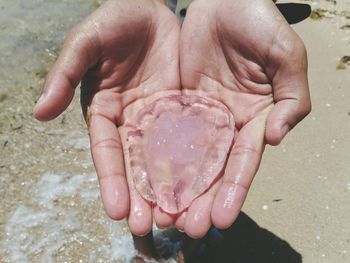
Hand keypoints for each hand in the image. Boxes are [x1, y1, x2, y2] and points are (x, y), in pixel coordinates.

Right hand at [34, 0, 180, 234]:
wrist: (152, 9)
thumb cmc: (115, 21)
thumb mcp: (86, 43)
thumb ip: (65, 74)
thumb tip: (39, 112)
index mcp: (106, 112)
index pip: (107, 152)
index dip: (111, 180)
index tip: (116, 210)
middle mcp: (133, 122)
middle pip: (136, 165)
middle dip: (140, 196)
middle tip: (147, 227)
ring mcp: (161, 118)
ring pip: (165, 160)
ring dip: (169, 189)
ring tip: (176, 218)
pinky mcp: (186, 110)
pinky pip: (193, 138)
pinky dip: (196, 163)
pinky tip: (203, 186)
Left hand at [176, 0, 310, 236]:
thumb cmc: (259, 21)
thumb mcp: (286, 55)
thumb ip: (292, 97)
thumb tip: (275, 138)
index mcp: (254, 118)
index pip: (243, 161)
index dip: (233, 190)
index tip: (220, 218)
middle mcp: (225, 124)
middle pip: (212, 169)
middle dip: (201, 199)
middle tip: (187, 228)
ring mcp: (198, 116)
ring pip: (184, 158)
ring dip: (175, 187)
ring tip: (163, 216)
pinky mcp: (174, 104)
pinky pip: (162, 133)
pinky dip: (154, 158)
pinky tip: (144, 181)